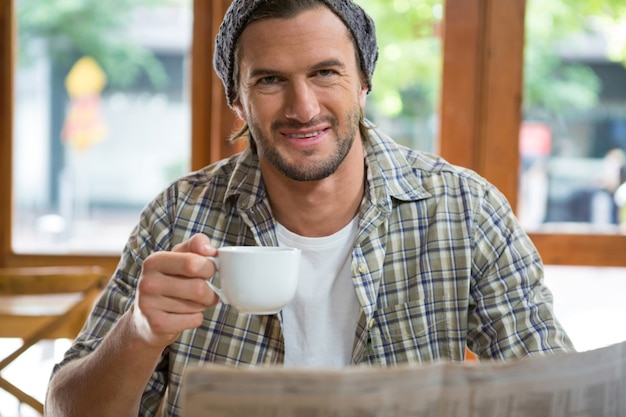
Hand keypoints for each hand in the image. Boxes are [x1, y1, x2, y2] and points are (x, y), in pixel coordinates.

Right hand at [132, 233, 218, 348]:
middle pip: (199, 287)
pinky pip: (194, 320)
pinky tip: (183, 316)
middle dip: (210, 291)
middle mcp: (148, 282)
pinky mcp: (157, 325)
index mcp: (154, 261)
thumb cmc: (168, 282)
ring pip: (198, 305)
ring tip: (191, 302)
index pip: (193, 262)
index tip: (208, 271)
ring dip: (202, 305)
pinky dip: (196, 318)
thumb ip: (196, 245)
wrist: (145, 318)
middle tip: (206, 291)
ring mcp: (149, 305)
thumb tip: (210, 250)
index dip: (209, 268)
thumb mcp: (178, 257)